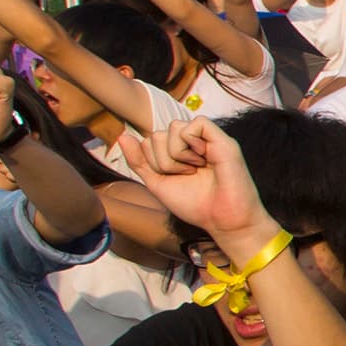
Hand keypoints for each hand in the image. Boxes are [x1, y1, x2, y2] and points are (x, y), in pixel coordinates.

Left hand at [115, 114, 268, 237]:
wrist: (223, 221)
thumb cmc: (196, 205)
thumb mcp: (158, 183)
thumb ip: (140, 161)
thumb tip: (122, 136)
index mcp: (179, 151)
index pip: (150, 140)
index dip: (153, 161)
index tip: (174, 178)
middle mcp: (194, 142)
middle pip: (159, 133)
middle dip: (163, 160)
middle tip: (186, 175)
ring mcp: (208, 139)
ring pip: (173, 127)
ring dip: (176, 154)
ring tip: (194, 169)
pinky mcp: (222, 140)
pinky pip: (195, 124)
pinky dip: (191, 144)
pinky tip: (202, 160)